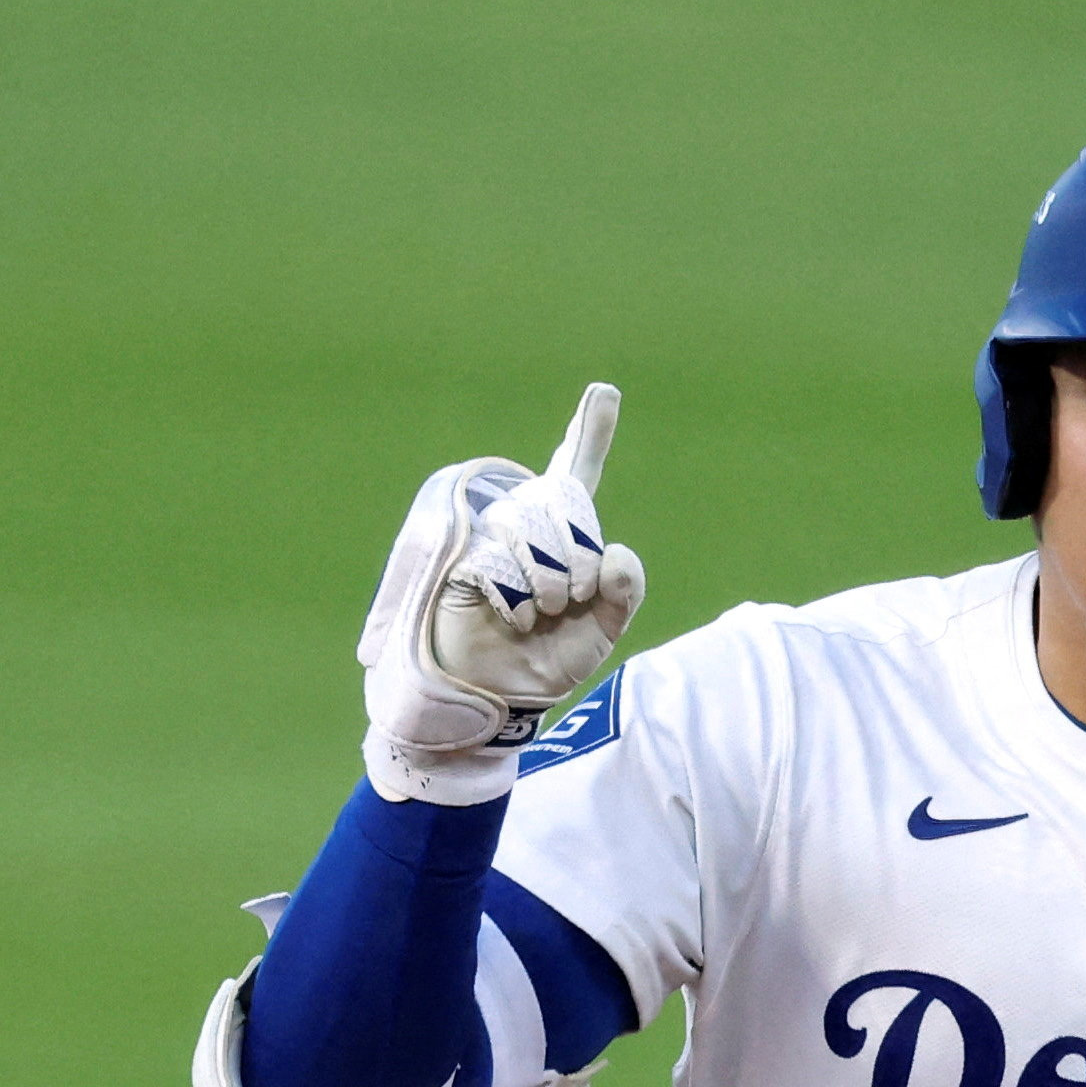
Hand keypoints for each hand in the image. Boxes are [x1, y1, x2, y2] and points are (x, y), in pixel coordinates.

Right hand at [357, 383, 646, 803]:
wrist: (500, 695)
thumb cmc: (549, 660)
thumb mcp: (603, 630)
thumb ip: (624, 590)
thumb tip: (617, 554)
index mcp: (566, 535)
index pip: (577, 472)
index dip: (589, 431)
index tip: (605, 392)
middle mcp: (527, 524)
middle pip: (567, 505)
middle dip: (579, 564)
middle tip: (566, 605)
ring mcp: (491, 537)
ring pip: (534, 531)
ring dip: (548, 587)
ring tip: (535, 615)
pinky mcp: (462, 559)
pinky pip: (502, 564)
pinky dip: (516, 602)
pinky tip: (507, 620)